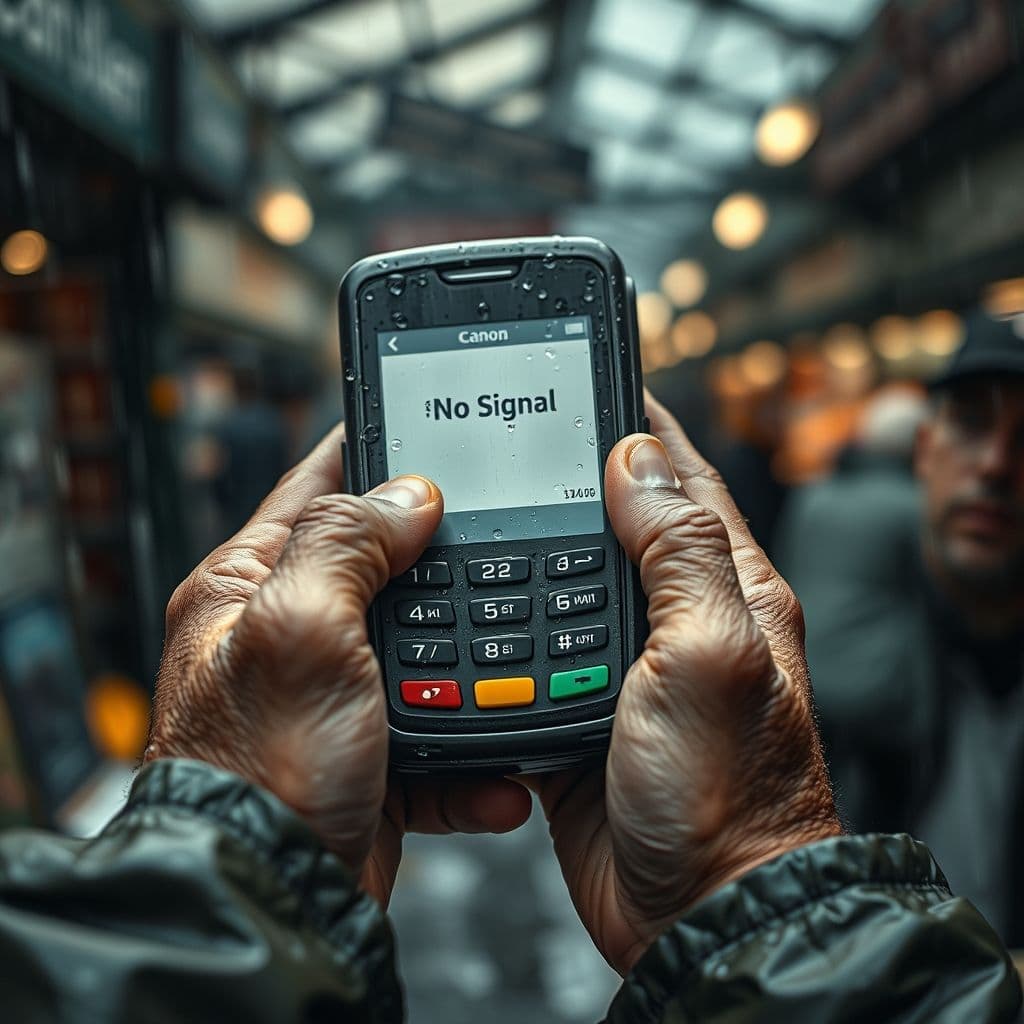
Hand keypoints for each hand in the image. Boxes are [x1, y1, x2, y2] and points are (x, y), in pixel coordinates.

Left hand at [147, 425, 530, 904]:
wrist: (275, 896)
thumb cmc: (260, 769)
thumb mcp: (299, 628)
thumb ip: (346, 544)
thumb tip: (408, 496)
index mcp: (251, 587)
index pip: (315, 490)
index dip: (370, 453)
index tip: (421, 424)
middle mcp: (288, 635)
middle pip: (379, 567)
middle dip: (440, 560)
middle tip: (499, 536)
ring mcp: (331, 694)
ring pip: (423, 649)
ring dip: (471, 662)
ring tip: (512, 661)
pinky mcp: (369, 753)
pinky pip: (438, 731)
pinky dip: (472, 748)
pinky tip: (494, 763)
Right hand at [529, 394, 839, 974]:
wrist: (695, 912)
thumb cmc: (725, 792)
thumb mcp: (710, 651)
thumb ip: (679, 551)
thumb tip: (638, 459)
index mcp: (728, 589)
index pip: (685, 480)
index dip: (642, 425)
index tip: (597, 380)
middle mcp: (682, 620)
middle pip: (623, 524)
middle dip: (575, 474)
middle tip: (519, 435)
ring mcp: (633, 667)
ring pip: (572, 583)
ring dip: (533, 547)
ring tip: (481, 505)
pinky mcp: (587, 711)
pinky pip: (542, 647)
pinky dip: (510, 621)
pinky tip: (475, 603)